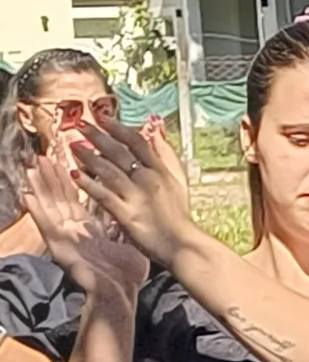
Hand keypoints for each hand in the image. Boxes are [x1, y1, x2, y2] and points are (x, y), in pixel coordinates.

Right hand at [26, 156, 146, 297]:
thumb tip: (127, 207)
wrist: (121, 294)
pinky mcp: (59, 249)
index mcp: (88, 227)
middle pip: (59, 198)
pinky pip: (47, 227)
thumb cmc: (125, 272)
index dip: (69, 178)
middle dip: (50, 177)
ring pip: (49, 208)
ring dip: (38, 188)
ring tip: (30, 168)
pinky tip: (27, 196)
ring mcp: (64, 239)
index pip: (75, 197)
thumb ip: (121, 222)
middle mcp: (73, 230)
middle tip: (41, 155)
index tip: (64, 157)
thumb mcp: (125, 240)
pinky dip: (37, 211)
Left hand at [66, 116, 196, 263]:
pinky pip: (104, 195)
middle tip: (80, 125)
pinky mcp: (127, 214)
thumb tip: (156, 130)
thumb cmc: (179, 214)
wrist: (183, 244)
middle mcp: (148, 179)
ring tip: (73, 146)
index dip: (118, 128)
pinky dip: (88, 184)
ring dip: (89, 157)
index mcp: (160, 170)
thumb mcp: (179, 180)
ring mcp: (137, 196)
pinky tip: (74, 174)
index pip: (136, 142)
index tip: (102, 117)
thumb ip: (167, 154)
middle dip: (98, 136)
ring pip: (109, 171)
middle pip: (119, 152)